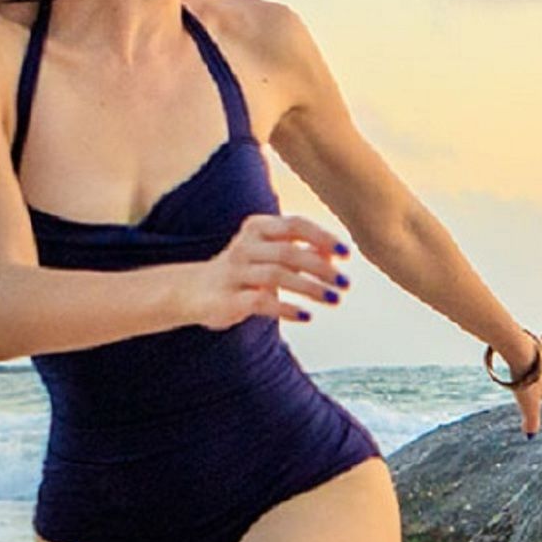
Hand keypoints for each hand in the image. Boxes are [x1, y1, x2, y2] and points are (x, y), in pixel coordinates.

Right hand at [180, 213, 349, 329]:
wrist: (194, 292)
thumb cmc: (243, 271)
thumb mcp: (271, 254)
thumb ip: (302, 251)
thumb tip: (337, 254)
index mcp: (257, 228)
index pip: (295, 225)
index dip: (323, 237)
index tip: (347, 254)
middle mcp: (244, 246)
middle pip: (288, 252)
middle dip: (321, 268)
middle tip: (345, 283)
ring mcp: (234, 272)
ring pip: (276, 275)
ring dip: (310, 288)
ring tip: (334, 300)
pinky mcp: (228, 299)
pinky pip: (261, 302)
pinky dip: (287, 308)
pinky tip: (307, 316)